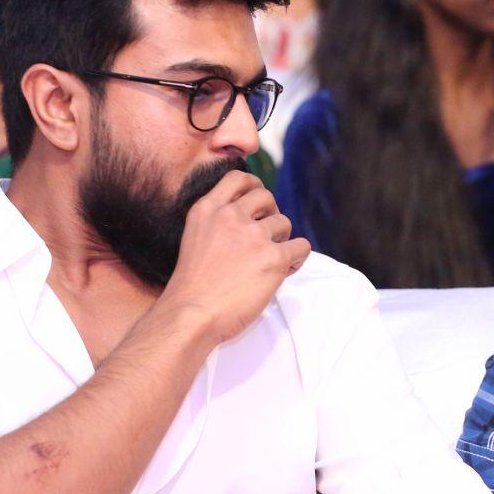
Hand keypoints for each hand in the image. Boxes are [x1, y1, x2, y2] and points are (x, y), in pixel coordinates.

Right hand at [158, 169, 308, 343]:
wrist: (192, 315)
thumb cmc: (191, 288)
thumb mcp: (194, 239)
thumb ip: (216, 224)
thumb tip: (249, 219)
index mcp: (207, 210)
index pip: (238, 177)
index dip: (254, 186)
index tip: (258, 204)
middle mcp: (230, 216)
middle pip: (266, 197)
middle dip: (270, 214)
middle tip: (267, 236)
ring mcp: (253, 235)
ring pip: (284, 223)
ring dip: (282, 240)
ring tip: (271, 261)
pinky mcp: (273, 258)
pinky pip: (301, 246)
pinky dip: (297, 258)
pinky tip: (285, 270)